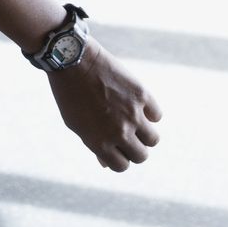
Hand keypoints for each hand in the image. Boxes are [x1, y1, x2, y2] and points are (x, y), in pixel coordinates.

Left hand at [46, 40, 161, 171]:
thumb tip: (106, 164)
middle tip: (127, 135)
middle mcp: (119, 133)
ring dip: (145, 133)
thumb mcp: (76, 124)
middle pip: (141, 156)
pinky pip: (157, 115)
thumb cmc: (70, 94)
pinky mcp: (142, 96)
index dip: (120, 158)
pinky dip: (150, 112)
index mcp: (100, 143)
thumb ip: (94, 144)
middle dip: (134, 148)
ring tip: (135, 121)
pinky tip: (137, 104)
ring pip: (153, 139)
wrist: (73, 60)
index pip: (122, 166)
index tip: (116, 148)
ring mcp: (132, 114)